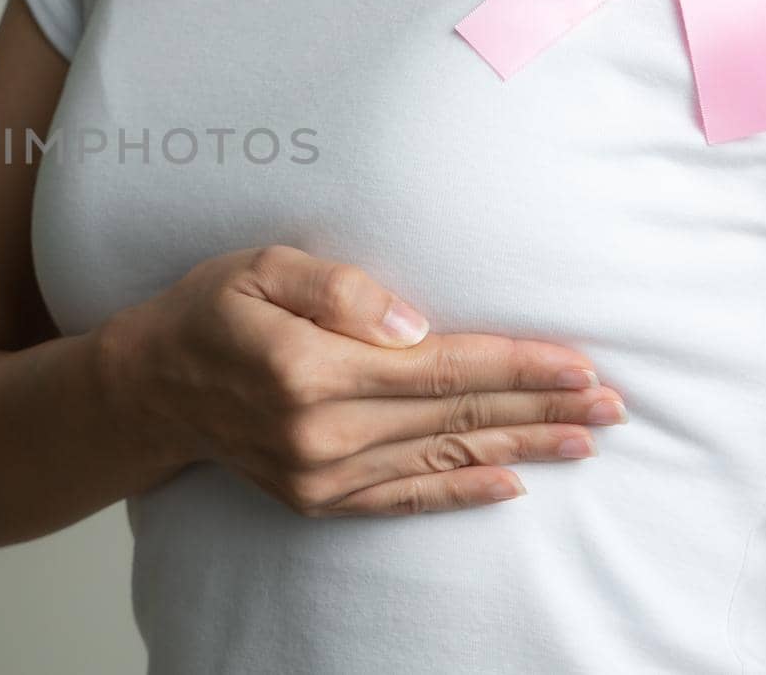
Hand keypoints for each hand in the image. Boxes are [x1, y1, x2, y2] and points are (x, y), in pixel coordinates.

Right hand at [97, 244, 626, 515]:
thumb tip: (416, 324)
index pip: (441, 367)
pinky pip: (405, 498)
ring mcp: (319, 475)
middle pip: (456, 418)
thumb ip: (339, 289)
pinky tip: (513, 483)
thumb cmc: (210, 310)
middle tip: (613, 404)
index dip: (516, 366)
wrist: (152, 386)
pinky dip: (463, 493)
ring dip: (521, 449)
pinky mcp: (316, 498)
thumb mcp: (260, 267)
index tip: (580, 363)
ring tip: (586, 437)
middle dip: (541, 408)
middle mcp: (321, 431)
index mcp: (311, 368)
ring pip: (443, 459)